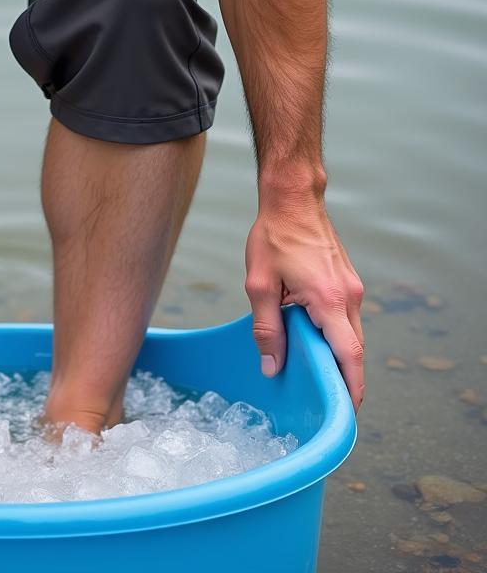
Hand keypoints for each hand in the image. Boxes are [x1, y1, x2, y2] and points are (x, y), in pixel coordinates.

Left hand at [244, 199, 364, 411]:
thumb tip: (273, 366)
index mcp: (329, 300)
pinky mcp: (349, 281)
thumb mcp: (259, 284)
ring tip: (316, 377)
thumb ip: (267, 328)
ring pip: (352, 335)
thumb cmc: (274, 237)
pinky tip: (314, 342)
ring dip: (339, 356)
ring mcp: (353, 288)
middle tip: (326, 403)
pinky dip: (336, 336)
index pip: (350, 355)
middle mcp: (350, 296)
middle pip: (354, 350)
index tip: (345, 413)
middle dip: (344, 378)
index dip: (351, 388)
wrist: (292, 199)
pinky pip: (346, 318)